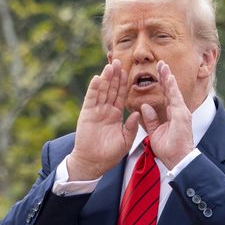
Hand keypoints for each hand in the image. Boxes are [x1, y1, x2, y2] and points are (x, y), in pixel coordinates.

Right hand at [66, 59, 140, 179]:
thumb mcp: (126, 140)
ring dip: (106, 78)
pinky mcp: (87, 114)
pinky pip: (91, 98)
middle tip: (118, 61)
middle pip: (111, 89)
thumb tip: (138, 113)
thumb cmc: (109, 154)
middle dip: (115, 76)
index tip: (128, 71)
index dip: (124, 84)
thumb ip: (131, 126)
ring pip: (102, 91)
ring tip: (110, 65)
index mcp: (115, 115)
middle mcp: (105, 110)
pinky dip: (94, 88)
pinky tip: (98, 78)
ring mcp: (95, 111)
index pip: (120, 96)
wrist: (93, 163)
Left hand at [139, 61, 193, 168]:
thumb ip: (150, 119)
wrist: (179, 161)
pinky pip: (175, 98)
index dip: (161, 84)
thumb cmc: (169, 150)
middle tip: (160, 64)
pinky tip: (168, 77)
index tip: (157, 73)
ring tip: (163, 65)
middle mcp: (179, 111)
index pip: (166, 96)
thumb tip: (144, 107)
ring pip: (173, 91)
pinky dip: (171, 87)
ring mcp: (181, 112)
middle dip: (165, 76)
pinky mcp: (182, 115)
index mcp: (173, 115)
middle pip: (170, 90)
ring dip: (168, 77)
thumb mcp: (155, 133)